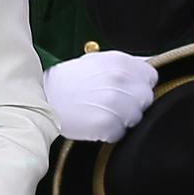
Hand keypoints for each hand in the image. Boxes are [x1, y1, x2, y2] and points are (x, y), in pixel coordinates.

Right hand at [43, 50, 158, 142]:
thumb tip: (147, 69)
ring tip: (101, 113)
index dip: (139, 85)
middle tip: (112, 104)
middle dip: (133, 104)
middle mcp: (119, 80)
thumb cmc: (69, 81)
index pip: (150, 77)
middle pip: (146, 99)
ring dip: (122, 119)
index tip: (128, 90)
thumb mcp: (96, 61)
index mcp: (119, 61)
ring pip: (135, 118)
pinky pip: (120, 133)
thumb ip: (124, 65)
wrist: (43, 98)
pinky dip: (109, 133)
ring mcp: (114, 103)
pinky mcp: (106, 124)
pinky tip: (95, 124)